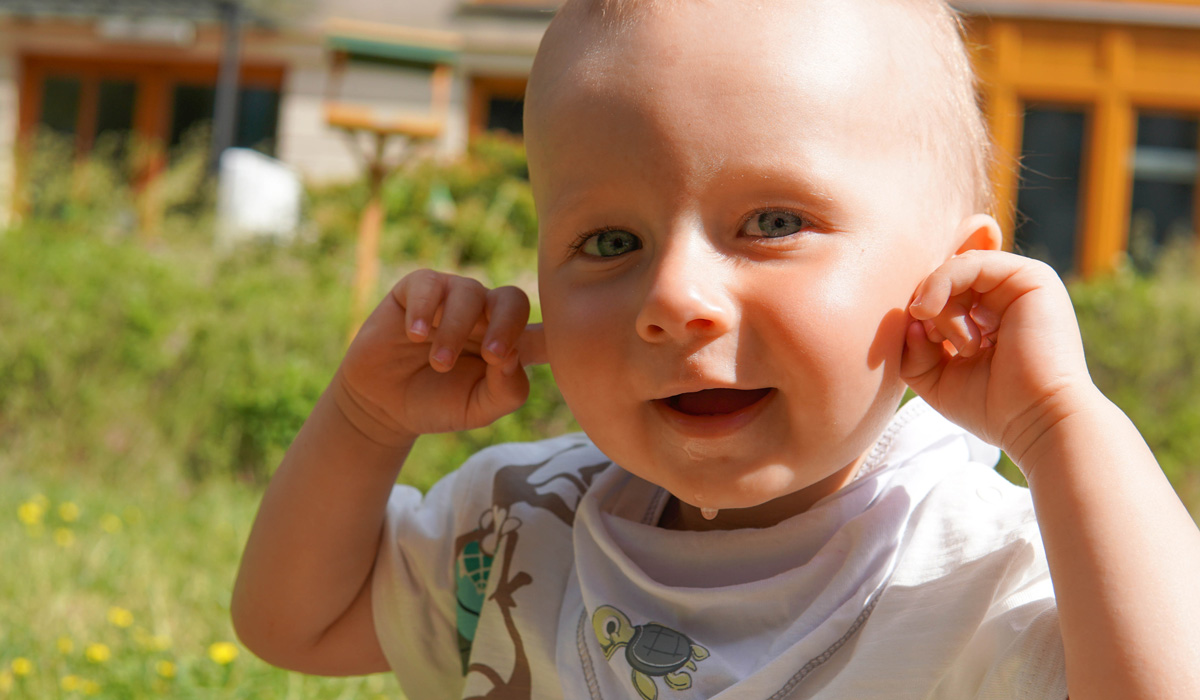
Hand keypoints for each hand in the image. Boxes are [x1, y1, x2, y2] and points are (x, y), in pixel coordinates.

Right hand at [333, 270, 547, 445]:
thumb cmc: (437, 403)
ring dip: (457, 330)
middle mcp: (486, 314)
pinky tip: (417, 334)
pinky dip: (425, 309)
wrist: (383, 404)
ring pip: (470, 293)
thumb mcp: (478, 409)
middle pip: (512, 300)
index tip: (565, 348)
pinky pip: (430, 284)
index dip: (559, 333)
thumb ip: (506, 390)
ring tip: (440, 363)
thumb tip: (514, 357)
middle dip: (506, 326)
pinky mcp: (417, 289)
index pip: (544, 330)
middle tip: (492, 357)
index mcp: (510, 343)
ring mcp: (452, 298)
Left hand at [900, 250, 1098, 464]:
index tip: (923, 345)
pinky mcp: (1030, 277)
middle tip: (940, 346)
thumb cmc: (993, 407)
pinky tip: (931, 312)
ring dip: (938, 307)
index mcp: (987, 318)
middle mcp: (1004, 297)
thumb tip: (911, 316)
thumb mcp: (935, 378)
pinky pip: (968, 263)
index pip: (940, 294)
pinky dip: (940, 285)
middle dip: (927, 312)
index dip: (919, 313)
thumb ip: (914, 348)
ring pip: (952, 271)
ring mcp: (1018, 285)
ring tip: (955, 344)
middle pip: (942, 282)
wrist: (1037, 421)